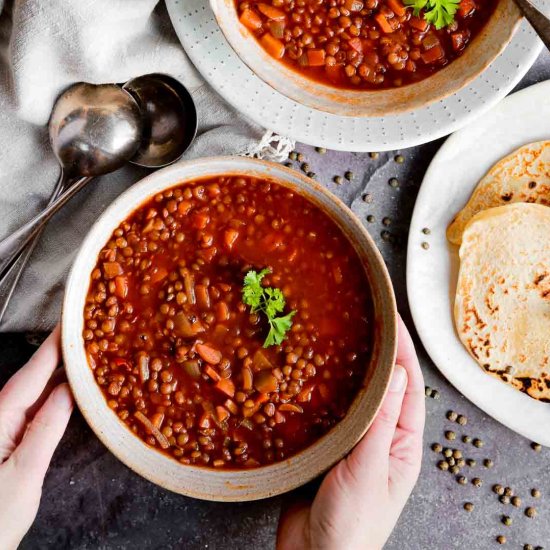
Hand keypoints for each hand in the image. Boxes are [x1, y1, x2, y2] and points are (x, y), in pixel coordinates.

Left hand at [0, 326, 72, 549]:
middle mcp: (0, 418)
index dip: (53, 346)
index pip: (31, 374)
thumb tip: (69, 391)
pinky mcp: (11, 440)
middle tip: (86, 332)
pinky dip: (56, 395)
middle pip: (33, 377)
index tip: (70, 322)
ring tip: (85, 353)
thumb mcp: (25, 474)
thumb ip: (46, 429)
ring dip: (60, 372)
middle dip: (59, 353)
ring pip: (35, 392)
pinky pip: (36, 409)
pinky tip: (72, 389)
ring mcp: (5, 429)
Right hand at [277, 317, 424, 549]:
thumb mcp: (369, 470)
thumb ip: (381, 423)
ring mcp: (353, 443)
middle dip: (378, 354)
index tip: (392, 320)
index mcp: (401, 445)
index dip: (402, 351)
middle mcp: (380, 439)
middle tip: (365, 321)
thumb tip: (398, 374)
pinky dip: (324, 390)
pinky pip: (330, 411)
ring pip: (355, 396)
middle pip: (383, 387)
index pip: (408, 387)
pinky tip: (312, 374)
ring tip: (340, 338)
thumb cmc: (351, 526)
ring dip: (351, 368)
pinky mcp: (327, 447)